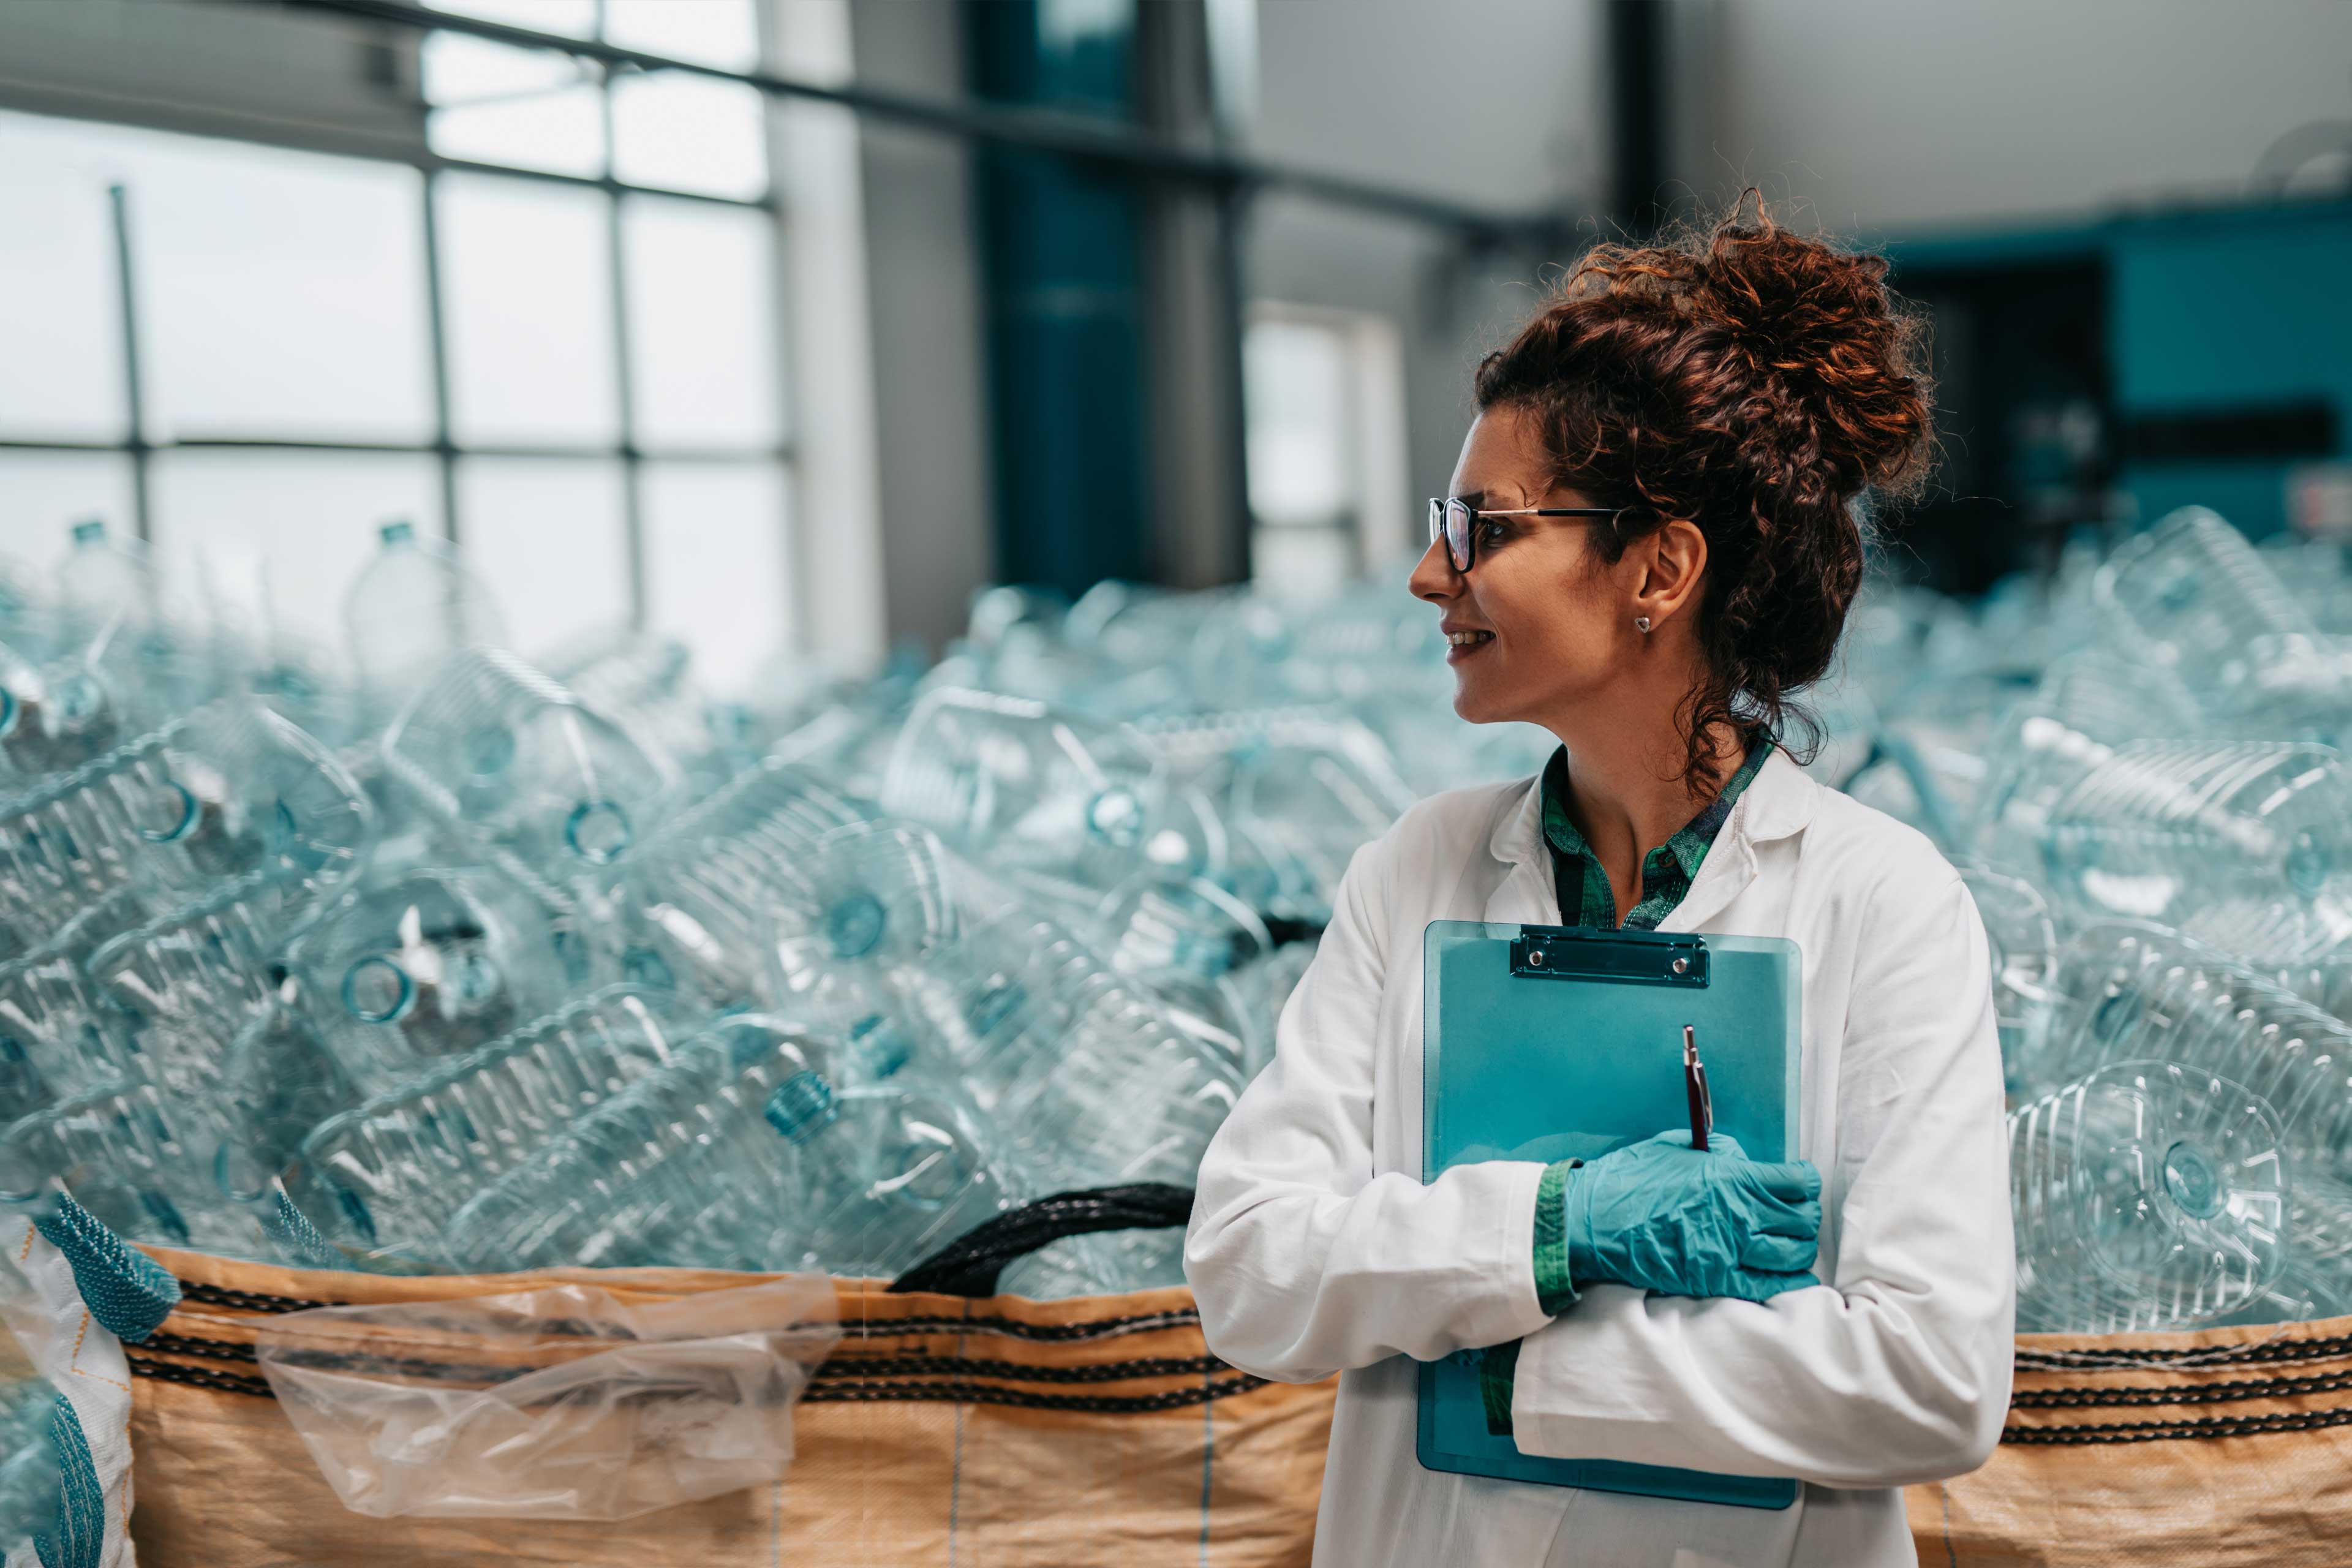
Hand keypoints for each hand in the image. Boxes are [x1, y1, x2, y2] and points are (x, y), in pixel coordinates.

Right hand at [1560, 1130, 1821, 1302]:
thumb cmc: (1631, 1178)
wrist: (1593, 1220)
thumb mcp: (1676, 1148)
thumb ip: (1718, 1152)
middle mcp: (1739, 1214)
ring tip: (1793, 1242)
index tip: (1801, 1184)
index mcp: (1732, 1177)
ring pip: (1793, 1253)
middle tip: (1798, 1214)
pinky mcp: (1716, 1280)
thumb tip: (1745, 1161)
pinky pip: (1769, 1286)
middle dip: (1806, 1215)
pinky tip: (1795, 1275)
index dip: (1806, 1182)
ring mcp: (1729, 1251)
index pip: (1797, 1182)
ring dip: (1800, 1247)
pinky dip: (1790, 1281)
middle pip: (1802, 1219)